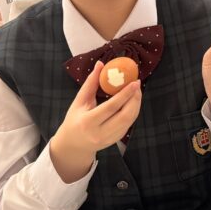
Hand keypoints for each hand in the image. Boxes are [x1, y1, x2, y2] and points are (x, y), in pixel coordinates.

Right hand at [48, 61, 141, 182]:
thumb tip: (100, 64)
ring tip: (136, 91)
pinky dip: (132, 112)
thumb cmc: (74, 120)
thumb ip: (90, 83)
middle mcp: (100, 133)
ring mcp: (109, 139)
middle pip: (125, 116)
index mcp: (88, 122)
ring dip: (136, 105)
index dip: (125, 94)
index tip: (134, 82)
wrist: (73, 145)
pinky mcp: (115, 140)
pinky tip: (132, 102)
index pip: (111, 107)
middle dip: (134, 99)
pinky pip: (128, 124)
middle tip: (137, 85)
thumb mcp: (79, 102)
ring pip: (129, 121)